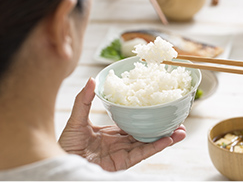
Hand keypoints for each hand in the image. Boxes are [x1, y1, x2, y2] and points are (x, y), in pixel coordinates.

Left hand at [59, 78, 185, 170]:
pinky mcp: (123, 163)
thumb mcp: (76, 119)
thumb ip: (84, 100)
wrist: (60, 163)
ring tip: (181, 130)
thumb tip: (92, 79)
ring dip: (166, 137)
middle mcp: (121, 142)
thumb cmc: (66, 145)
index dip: (147, 114)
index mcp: (112, 132)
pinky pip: (142, 153)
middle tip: (178, 117)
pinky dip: (156, 147)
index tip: (158, 104)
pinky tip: (168, 139)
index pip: (134, 121)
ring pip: (149, 143)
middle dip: (162, 126)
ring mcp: (123, 153)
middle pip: (146, 132)